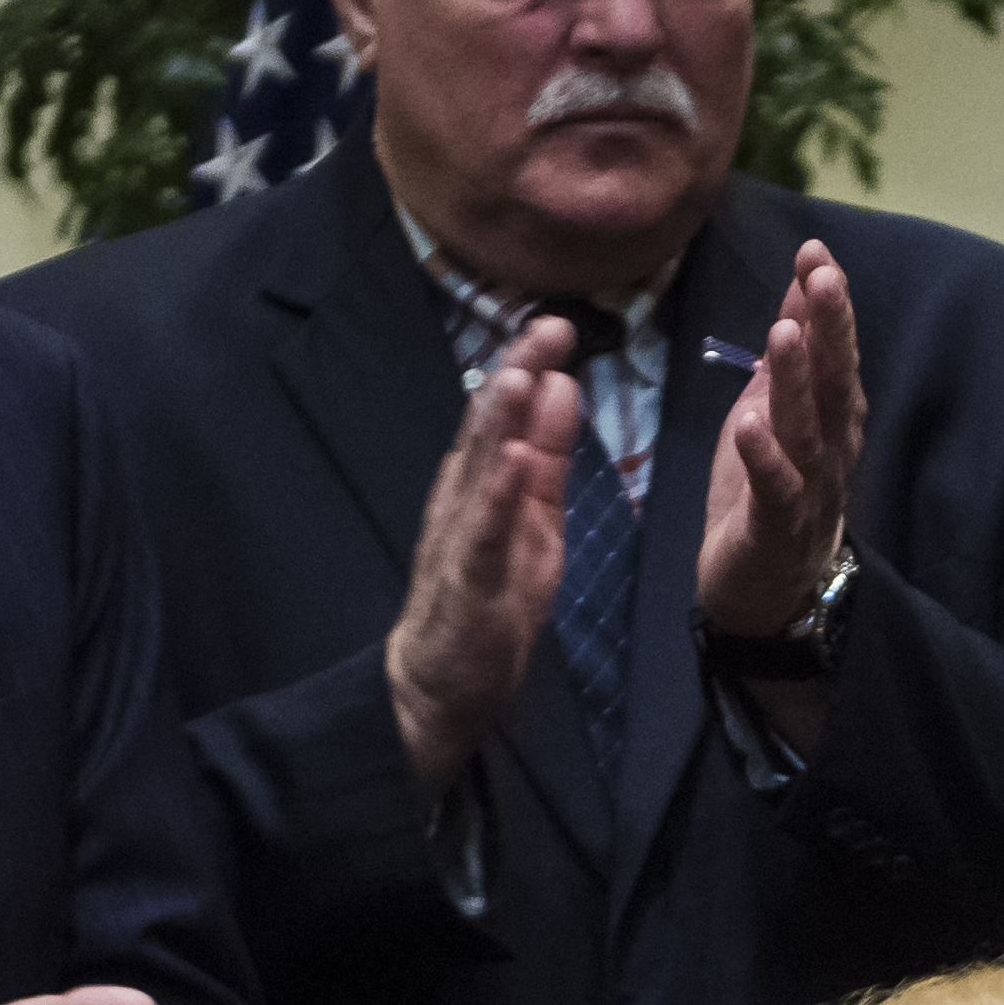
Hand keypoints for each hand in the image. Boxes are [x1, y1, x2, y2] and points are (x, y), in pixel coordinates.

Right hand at [385, 312, 579, 789]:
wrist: (442, 680)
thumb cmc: (490, 596)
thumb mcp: (535, 520)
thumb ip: (546, 458)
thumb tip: (561, 387)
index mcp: (482, 480)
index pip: (505, 414)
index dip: (528, 367)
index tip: (559, 324)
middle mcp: (463, 497)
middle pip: (488, 427)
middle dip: (516, 374)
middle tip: (548, 326)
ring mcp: (460, 537)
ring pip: (477, 469)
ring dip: (498, 421)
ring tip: (521, 373)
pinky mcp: (466, 581)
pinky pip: (481, 534)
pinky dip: (496, 497)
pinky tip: (510, 462)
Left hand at [697, 239, 866, 640]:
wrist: (763, 592)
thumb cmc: (765, 498)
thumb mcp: (771, 415)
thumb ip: (787, 362)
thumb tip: (798, 294)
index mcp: (829, 421)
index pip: (831, 354)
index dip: (825, 306)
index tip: (814, 253)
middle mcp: (830, 451)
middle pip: (834, 384)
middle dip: (829, 330)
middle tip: (822, 276)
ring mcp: (809, 492)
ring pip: (807, 431)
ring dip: (797, 382)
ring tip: (784, 335)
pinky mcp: (779, 529)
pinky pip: (776, 491)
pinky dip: (766, 458)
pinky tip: (752, 424)